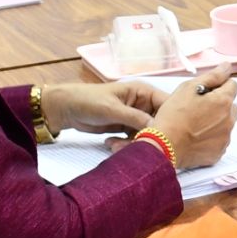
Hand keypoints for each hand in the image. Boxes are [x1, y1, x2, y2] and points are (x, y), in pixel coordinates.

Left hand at [43, 81, 158, 135]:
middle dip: (150, 135)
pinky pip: (135, 140)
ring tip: (117, 146)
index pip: (166, 105)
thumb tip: (158, 128)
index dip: (170, 119)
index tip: (166, 135)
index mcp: (143, 92)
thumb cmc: (89, 100)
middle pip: (158, 123)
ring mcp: (135, 117)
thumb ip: (136, 118)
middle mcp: (142, 104)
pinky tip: (111, 144)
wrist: (66, 109)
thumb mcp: (113, 109)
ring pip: (147, 134)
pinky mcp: (126, 128)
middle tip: (138, 144)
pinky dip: (126, 145)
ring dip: (135, 143)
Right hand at [148, 68, 236, 167]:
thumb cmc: (173, 116)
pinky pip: (220, 140)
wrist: (164, 146)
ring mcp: (225, 138)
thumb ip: (212, 76)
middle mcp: (229, 120)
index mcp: (223, 101)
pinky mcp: (218, 152)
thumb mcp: (188, 88)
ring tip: (195, 124)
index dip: (217, 86)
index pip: (232, 85)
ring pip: (226, 124)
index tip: (205, 92)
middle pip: (231, 106)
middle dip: (219, 105)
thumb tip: (226, 67)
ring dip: (216, 121)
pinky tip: (196, 137)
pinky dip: (212, 138)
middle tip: (198, 108)